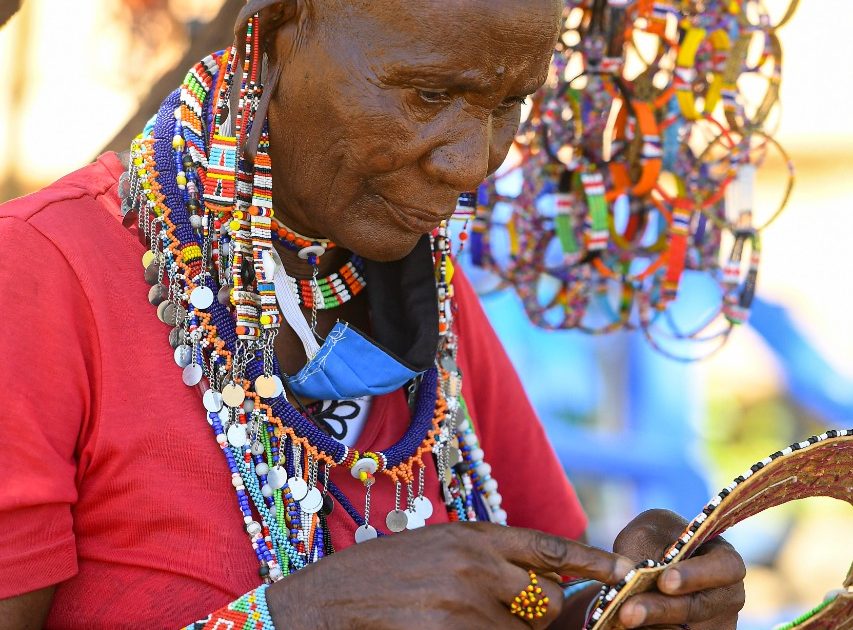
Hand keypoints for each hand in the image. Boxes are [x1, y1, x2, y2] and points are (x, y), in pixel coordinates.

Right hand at [266, 521, 633, 628]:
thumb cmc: (381, 574)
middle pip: (547, 603)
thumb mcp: (438, 547)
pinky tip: (450, 628)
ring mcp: (464, 603)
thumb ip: (487, 559)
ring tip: (463, 620)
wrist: (326, 602)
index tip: (625, 571)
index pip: (548, 546)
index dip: (592, 559)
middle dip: (543, 619)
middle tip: (522, 619)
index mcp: (473, 535)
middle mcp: (475, 564)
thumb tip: (538, 583)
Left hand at [613, 509, 745, 628]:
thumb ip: (642, 550)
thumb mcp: (647, 533)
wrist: (648, 562)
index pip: (725, 566)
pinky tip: (631, 626)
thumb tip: (627, 575)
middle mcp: (726, 595)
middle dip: (662, 610)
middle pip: (701, 607)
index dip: (696, 575)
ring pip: (686, 629)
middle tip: (629, 612)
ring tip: (624, 617)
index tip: (664, 581)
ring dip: (654, 625)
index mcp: (723, 560)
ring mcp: (715, 622)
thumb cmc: (653, 541)